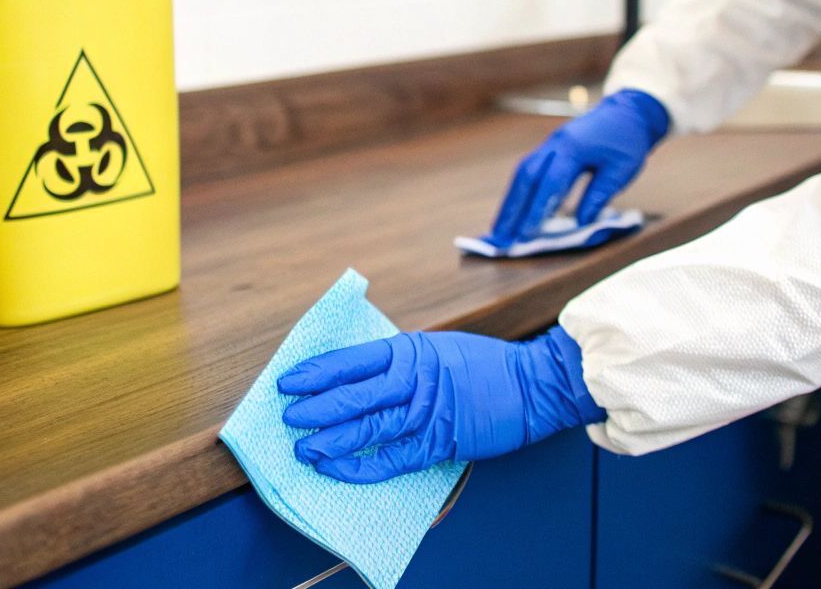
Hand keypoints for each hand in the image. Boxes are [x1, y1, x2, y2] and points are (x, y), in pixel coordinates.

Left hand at [278, 326, 604, 483]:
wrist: (532, 385)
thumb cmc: (485, 366)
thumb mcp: (438, 349)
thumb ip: (401, 361)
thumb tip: (358, 375)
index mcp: (411, 351)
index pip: (351, 360)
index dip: (317, 372)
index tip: (288, 382)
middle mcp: (414, 380)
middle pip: (353, 396)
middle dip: (316, 408)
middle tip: (289, 418)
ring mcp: (427, 413)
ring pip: (367, 429)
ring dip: (331, 440)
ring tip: (304, 449)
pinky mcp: (439, 443)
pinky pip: (391, 459)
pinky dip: (361, 467)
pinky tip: (336, 470)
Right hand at [489, 88, 670, 243]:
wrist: (628, 112)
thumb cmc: (628, 142)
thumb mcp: (622, 170)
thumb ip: (598, 195)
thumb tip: (580, 223)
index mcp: (574, 148)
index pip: (551, 183)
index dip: (537, 210)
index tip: (525, 234)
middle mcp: (555, 144)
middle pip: (526, 176)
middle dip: (511, 209)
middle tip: (500, 237)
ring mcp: (549, 144)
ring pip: (522, 172)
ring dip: (509, 202)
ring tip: (499, 229)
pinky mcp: (549, 148)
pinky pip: (528, 169)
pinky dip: (518, 192)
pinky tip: (513, 210)